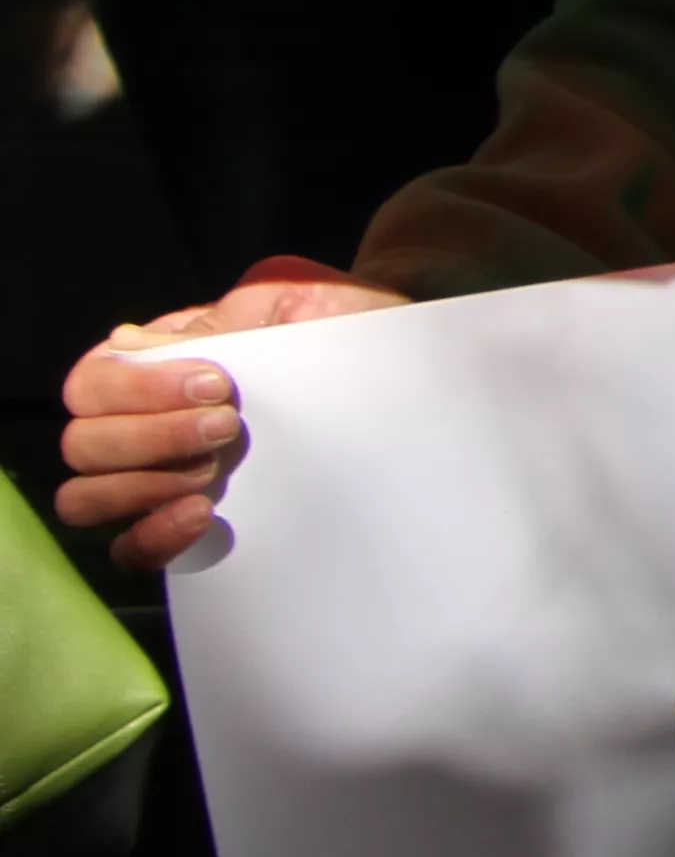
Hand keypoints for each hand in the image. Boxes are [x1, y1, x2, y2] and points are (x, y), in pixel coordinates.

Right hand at [56, 268, 407, 570]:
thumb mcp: (300, 307)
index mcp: (163, 360)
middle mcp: (146, 421)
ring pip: (87, 497)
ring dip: (142, 484)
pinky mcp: (187, 524)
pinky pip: (129, 549)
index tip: (217, 383)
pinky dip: (151, 535)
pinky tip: (203, 514)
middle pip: (82, 443)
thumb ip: (225, 324)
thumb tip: (127, 343)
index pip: (92, 381)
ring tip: (216, 468)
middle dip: (150, 435)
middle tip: (227, 426)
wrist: (411, 375)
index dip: (137, 388)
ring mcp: (161, 477)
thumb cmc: (353, 329)